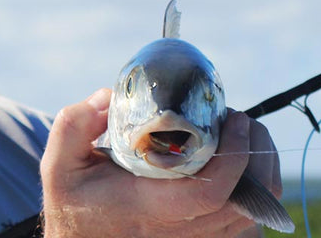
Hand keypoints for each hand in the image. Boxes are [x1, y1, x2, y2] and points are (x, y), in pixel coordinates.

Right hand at [40, 88, 281, 237]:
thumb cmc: (72, 200)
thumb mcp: (59, 162)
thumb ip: (75, 124)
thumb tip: (108, 96)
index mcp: (145, 208)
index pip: (206, 194)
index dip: (233, 156)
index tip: (234, 118)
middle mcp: (176, 231)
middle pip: (243, 205)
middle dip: (257, 156)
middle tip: (244, 120)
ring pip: (250, 217)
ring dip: (261, 173)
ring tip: (245, 136)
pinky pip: (244, 224)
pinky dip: (254, 191)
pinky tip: (239, 163)